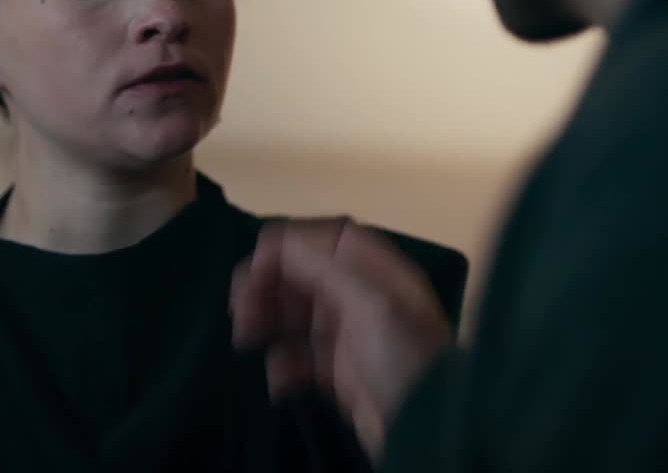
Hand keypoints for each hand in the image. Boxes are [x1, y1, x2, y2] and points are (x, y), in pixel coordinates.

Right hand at [229, 217, 452, 460]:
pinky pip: (297, 356)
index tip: (255, 269)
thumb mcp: (370, 301)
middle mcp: (360, 294)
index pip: (321, 238)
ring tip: (246, 339)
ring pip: (293, 312)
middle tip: (241, 310)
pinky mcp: (338, 371)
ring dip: (265, 320)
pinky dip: (282, 363)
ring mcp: (348, 333)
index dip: (285, 248)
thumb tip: (275, 242)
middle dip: (266, 286)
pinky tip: (280, 379)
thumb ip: (322, 264)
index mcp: (373, 269)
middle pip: (300, 274)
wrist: (426, 430)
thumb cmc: (404, 357)